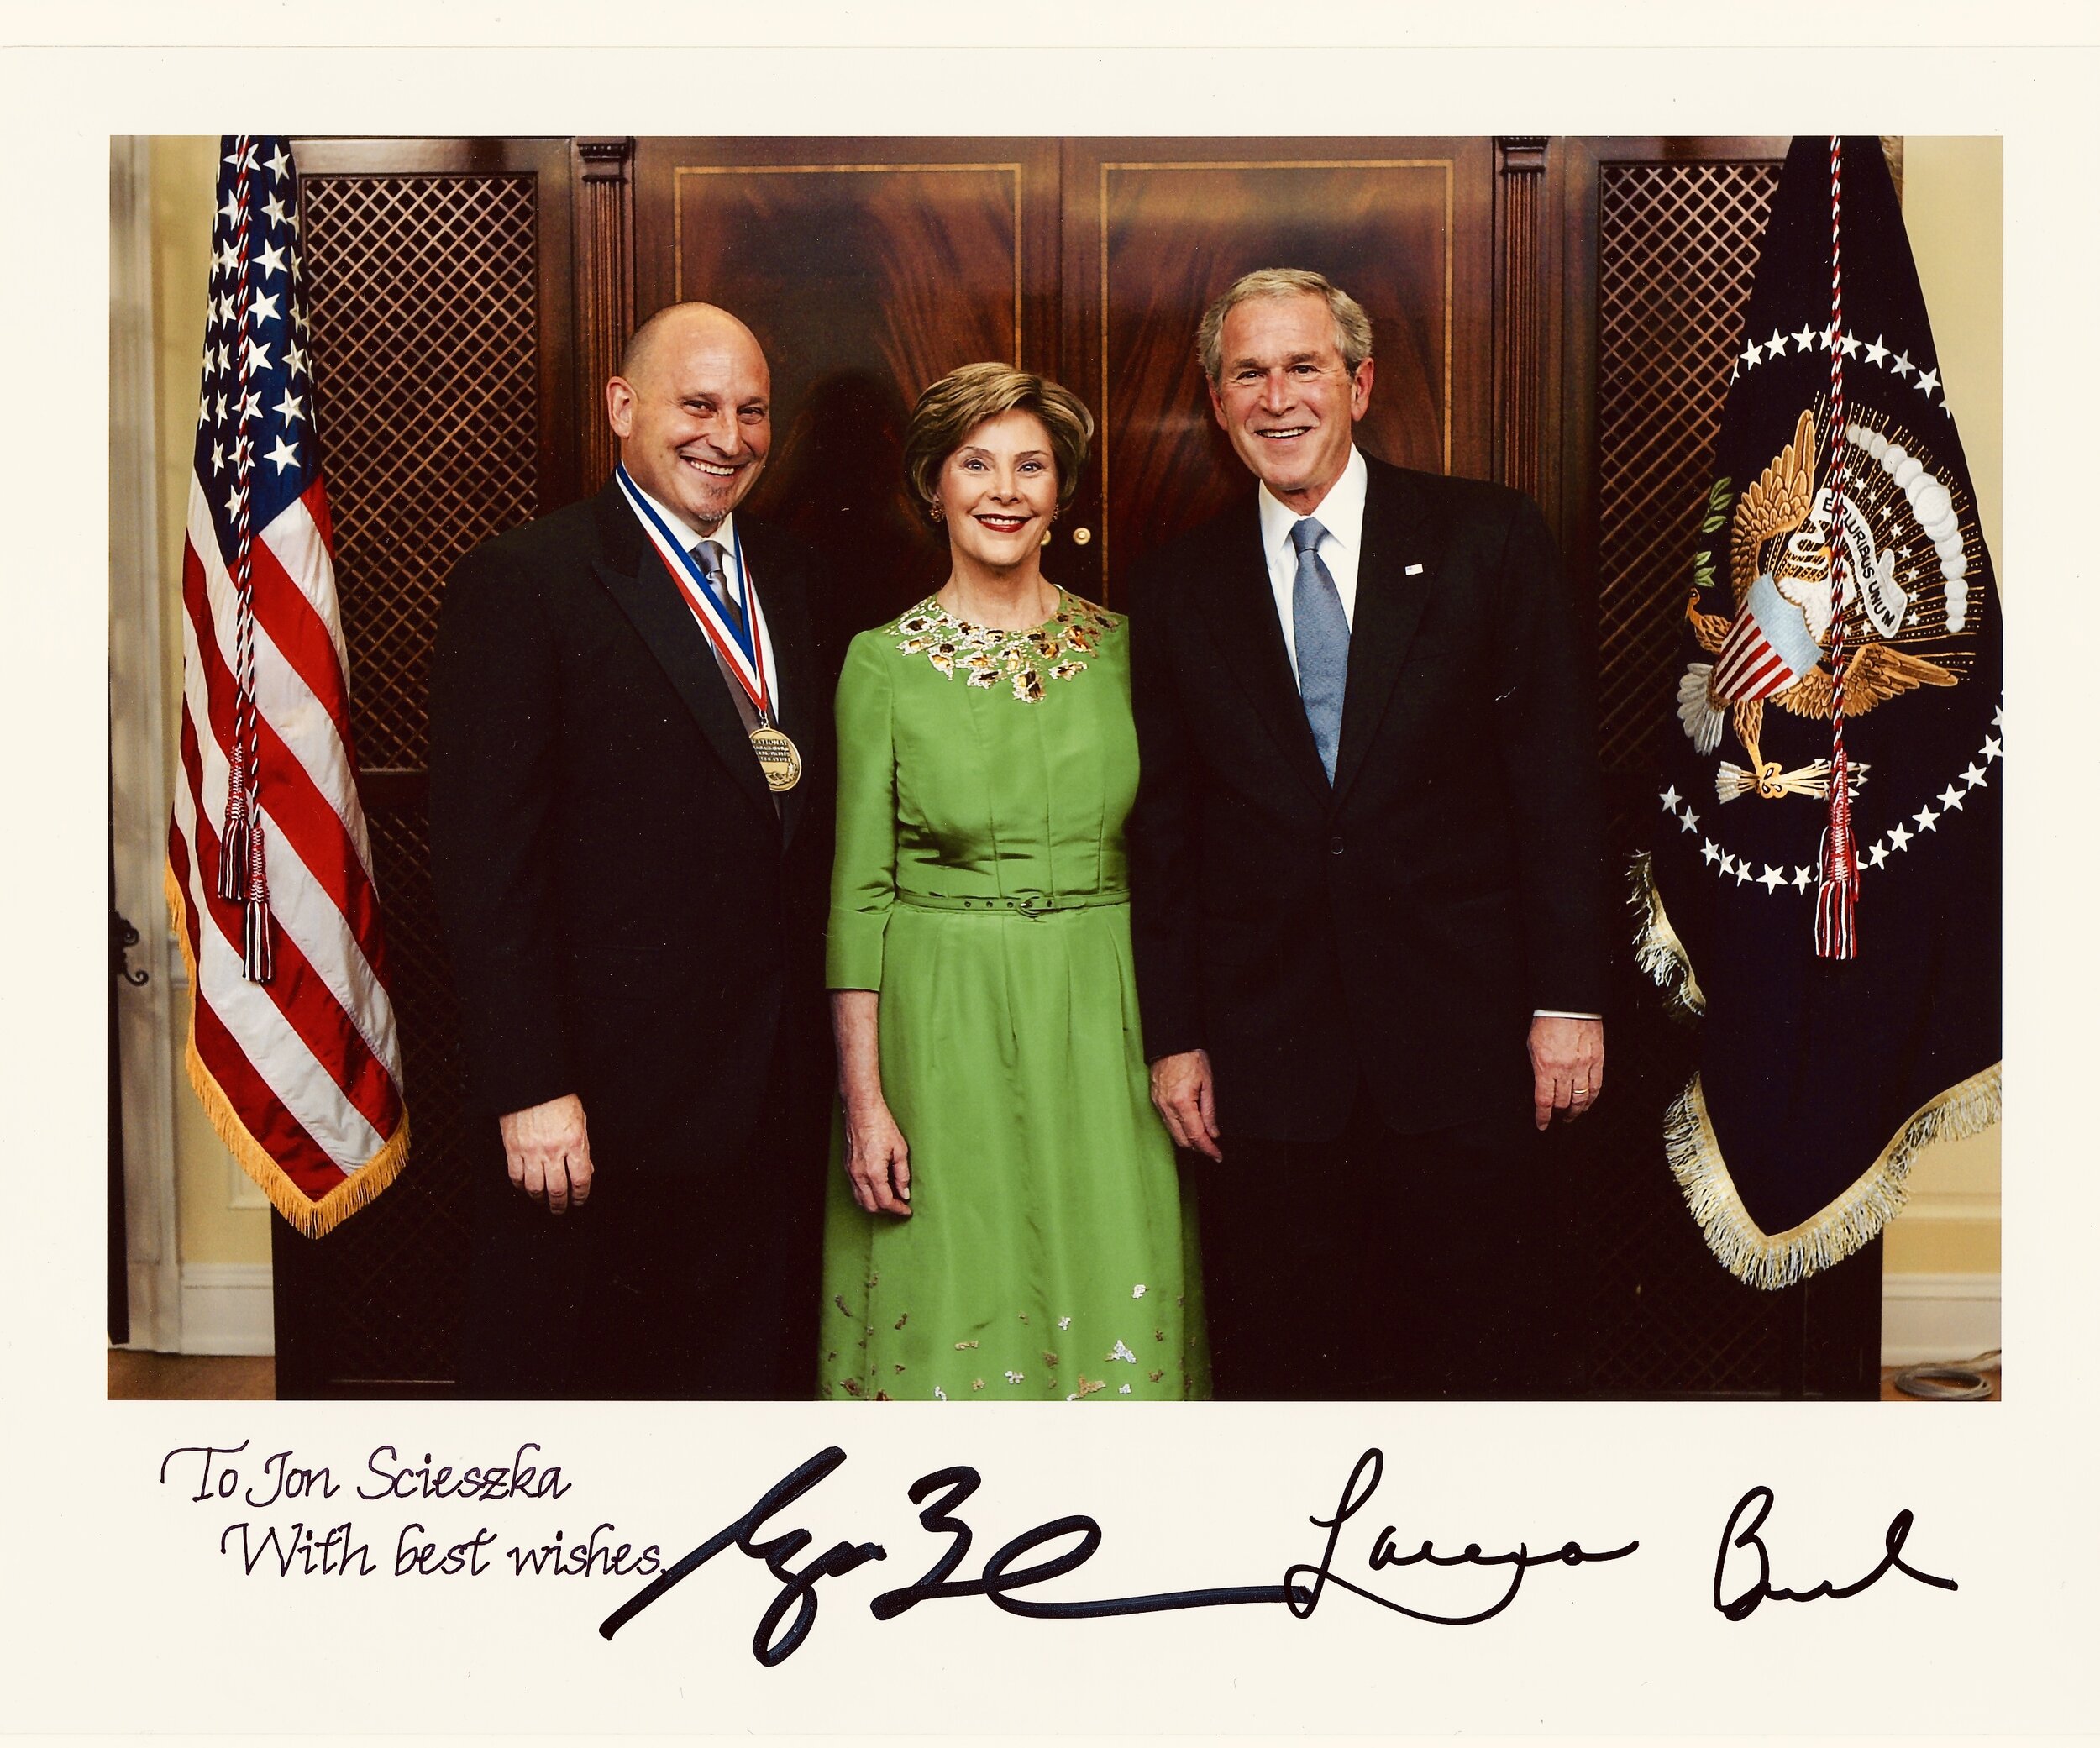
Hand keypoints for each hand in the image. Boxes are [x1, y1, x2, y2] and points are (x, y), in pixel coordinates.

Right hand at [498, 1093, 593, 1213]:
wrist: (532, 1084)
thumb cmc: (559, 1099)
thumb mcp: (580, 1120)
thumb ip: (583, 1148)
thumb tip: (585, 1172)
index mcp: (574, 1142)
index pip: (581, 1180)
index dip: (581, 1195)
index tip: (579, 1200)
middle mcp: (553, 1150)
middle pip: (558, 1189)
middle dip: (560, 1204)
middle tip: (561, 1208)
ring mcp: (531, 1151)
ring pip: (535, 1188)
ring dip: (540, 1199)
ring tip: (543, 1201)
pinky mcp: (513, 1148)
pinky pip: (516, 1176)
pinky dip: (521, 1187)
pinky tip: (526, 1188)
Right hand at [842, 1097, 912, 1216]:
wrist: (862, 1110)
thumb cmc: (881, 1125)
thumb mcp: (900, 1149)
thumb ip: (902, 1174)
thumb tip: (904, 1193)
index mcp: (873, 1172)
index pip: (885, 1201)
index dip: (897, 1209)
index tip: (906, 1210)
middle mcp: (858, 1175)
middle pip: (870, 1206)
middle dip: (886, 1210)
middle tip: (899, 1207)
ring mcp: (850, 1171)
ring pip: (860, 1200)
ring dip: (875, 1204)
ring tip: (890, 1199)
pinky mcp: (848, 1166)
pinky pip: (856, 1189)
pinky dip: (867, 1194)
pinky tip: (878, 1188)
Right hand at [1149, 1049, 1221, 1160]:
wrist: (1172, 1041)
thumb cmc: (1190, 1057)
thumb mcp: (1208, 1083)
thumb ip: (1209, 1111)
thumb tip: (1213, 1132)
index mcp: (1181, 1102)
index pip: (1195, 1135)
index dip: (1208, 1149)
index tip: (1217, 1155)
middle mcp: (1166, 1107)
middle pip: (1182, 1140)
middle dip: (1198, 1148)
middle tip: (1213, 1149)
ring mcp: (1158, 1104)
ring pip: (1173, 1133)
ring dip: (1188, 1139)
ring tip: (1204, 1139)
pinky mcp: (1154, 1100)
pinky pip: (1167, 1122)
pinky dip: (1179, 1128)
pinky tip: (1190, 1126)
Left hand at [1529, 1016, 1604, 1129]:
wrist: (1569, 1004)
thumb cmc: (1548, 1021)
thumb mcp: (1532, 1046)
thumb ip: (1537, 1067)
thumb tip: (1540, 1085)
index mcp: (1545, 1066)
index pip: (1544, 1101)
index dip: (1543, 1117)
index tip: (1542, 1124)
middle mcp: (1565, 1070)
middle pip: (1563, 1102)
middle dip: (1558, 1114)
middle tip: (1557, 1118)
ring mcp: (1583, 1066)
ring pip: (1582, 1099)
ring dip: (1576, 1111)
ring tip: (1572, 1115)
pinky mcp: (1597, 1061)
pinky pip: (1596, 1087)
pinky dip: (1591, 1099)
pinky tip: (1587, 1104)